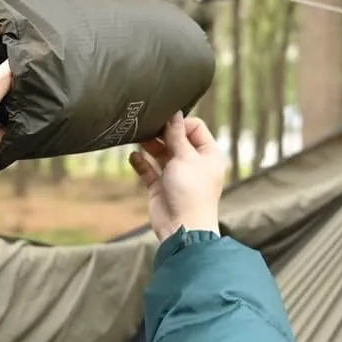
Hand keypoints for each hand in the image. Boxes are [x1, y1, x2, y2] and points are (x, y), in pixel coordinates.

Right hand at [129, 112, 226, 242]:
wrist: (182, 228)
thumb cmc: (191, 192)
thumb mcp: (185, 157)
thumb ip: (177, 135)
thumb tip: (174, 114)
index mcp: (208, 154)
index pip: (195, 128)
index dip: (180, 123)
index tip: (165, 123)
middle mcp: (193, 162)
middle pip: (176, 139)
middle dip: (162, 133)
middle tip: (147, 126)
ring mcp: (177, 175)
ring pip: (161, 153)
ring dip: (150, 145)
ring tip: (138, 138)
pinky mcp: (161, 186)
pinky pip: (149, 170)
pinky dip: (141, 162)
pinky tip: (133, 156)